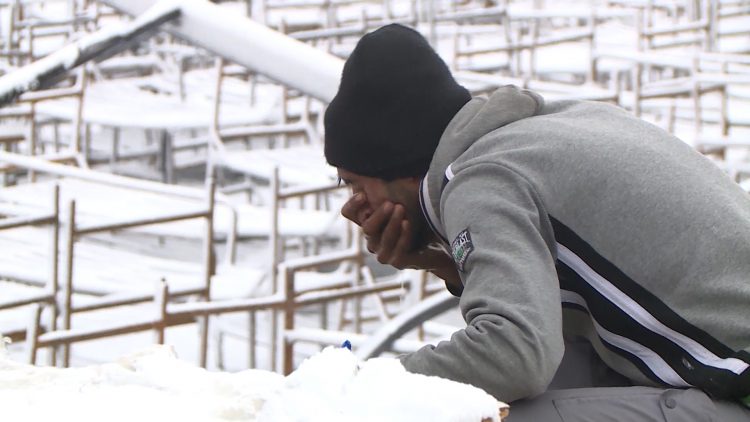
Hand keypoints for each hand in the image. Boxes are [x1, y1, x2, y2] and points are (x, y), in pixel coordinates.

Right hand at [340, 193, 458, 278]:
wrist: (438, 242)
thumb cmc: (419, 216)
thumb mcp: (405, 196)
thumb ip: (392, 183)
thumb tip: (381, 163)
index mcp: (370, 221)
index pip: (349, 213)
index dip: (353, 205)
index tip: (363, 194)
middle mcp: (373, 238)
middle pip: (366, 227)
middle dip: (378, 215)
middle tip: (390, 203)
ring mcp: (384, 252)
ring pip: (380, 238)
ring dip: (391, 223)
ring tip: (401, 210)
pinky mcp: (397, 261)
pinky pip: (397, 249)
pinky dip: (402, 236)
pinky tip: (407, 224)